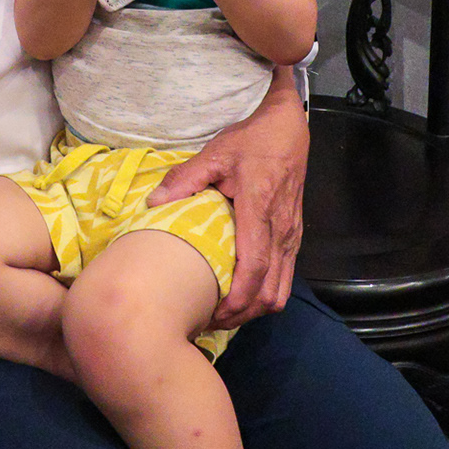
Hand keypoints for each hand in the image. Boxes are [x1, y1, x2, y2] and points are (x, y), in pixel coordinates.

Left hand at [144, 72, 306, 327]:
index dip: (237, 297)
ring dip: (256, 308)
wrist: (288, 128)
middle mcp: (281, 228)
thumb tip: (153, 203)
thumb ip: (185, 179)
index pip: (254, 265)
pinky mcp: (295, 235)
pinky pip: (285, 277)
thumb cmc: (250, 141)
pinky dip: (266, 293)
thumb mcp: (214, 153)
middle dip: (244, 313)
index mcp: (259, 209)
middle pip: (270, 290)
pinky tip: (243, 294)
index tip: (214, 314)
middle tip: (212, 320)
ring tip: (226, 313)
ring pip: (282, 289)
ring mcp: (292, 234)